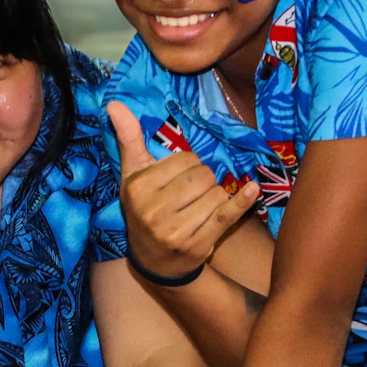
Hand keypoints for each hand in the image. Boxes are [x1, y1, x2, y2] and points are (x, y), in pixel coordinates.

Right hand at [108, 101, 259, 280]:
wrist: (154, 262)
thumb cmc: (144, 209)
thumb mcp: (132, 176)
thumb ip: (128, 139)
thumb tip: (114, 103)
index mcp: (137, 188)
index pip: (185, 159)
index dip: (187, 166)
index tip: (176, 180)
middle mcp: (154, 211)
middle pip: (203, 175)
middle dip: (203, 181)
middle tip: (189, 196)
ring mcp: (176, 231)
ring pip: (217, 193)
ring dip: (215, 197)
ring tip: (198, 209)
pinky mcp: (198, 245)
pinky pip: (227, 214)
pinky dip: (243, 201)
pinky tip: (252, 191)